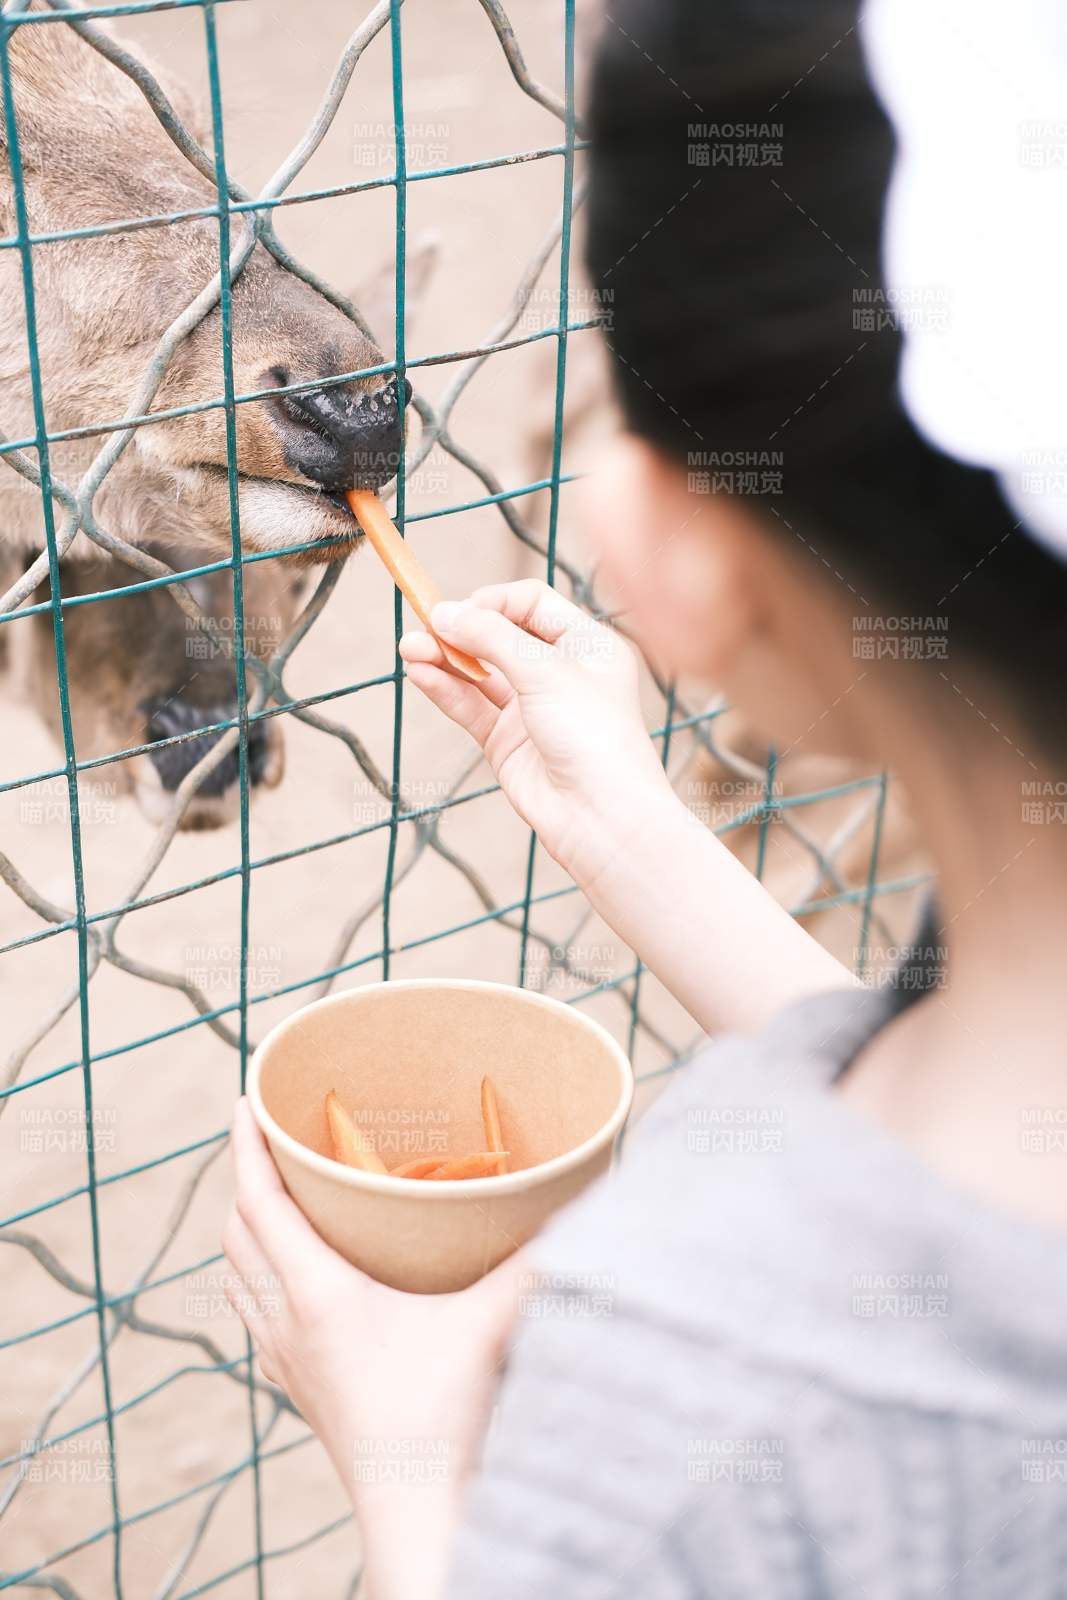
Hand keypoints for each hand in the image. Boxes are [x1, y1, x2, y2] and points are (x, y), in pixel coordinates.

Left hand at [222, 1099, 521, 1594]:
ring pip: (236, 1277)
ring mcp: (286, 1363)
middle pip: (237, 1232)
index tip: (245, 1099)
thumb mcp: (491, 1324)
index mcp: (317, 1293)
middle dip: (243, 1177)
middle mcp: (287, 1323)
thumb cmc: (446, 1419)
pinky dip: (254, 1278)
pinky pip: (253, 1317)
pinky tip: (286, 1282)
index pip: (258, 1201)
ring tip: (273, 1196)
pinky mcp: (298, 1393)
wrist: (417, 1515)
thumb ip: (535, 1260)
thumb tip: (583, 1201)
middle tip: (269, 1138)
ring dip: (244, 1228)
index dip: (246, 1145)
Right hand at [398, 579, 672, 885]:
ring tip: (408, 647)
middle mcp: (560, 672)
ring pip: (479, 672)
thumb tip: (445, 612)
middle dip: (462, 629)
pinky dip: (445, 688)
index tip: (463, 611)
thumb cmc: (595, 737)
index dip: (495, 602)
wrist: (601, 817)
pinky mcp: (507, 741)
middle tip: (425, 625)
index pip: (532, 603)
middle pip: (500, 635)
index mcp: (587, 645)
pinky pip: (471, 706)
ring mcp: (532, 708)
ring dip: (444, 657)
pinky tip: (420, 672)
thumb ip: (493, 638)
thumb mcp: (547, 672)